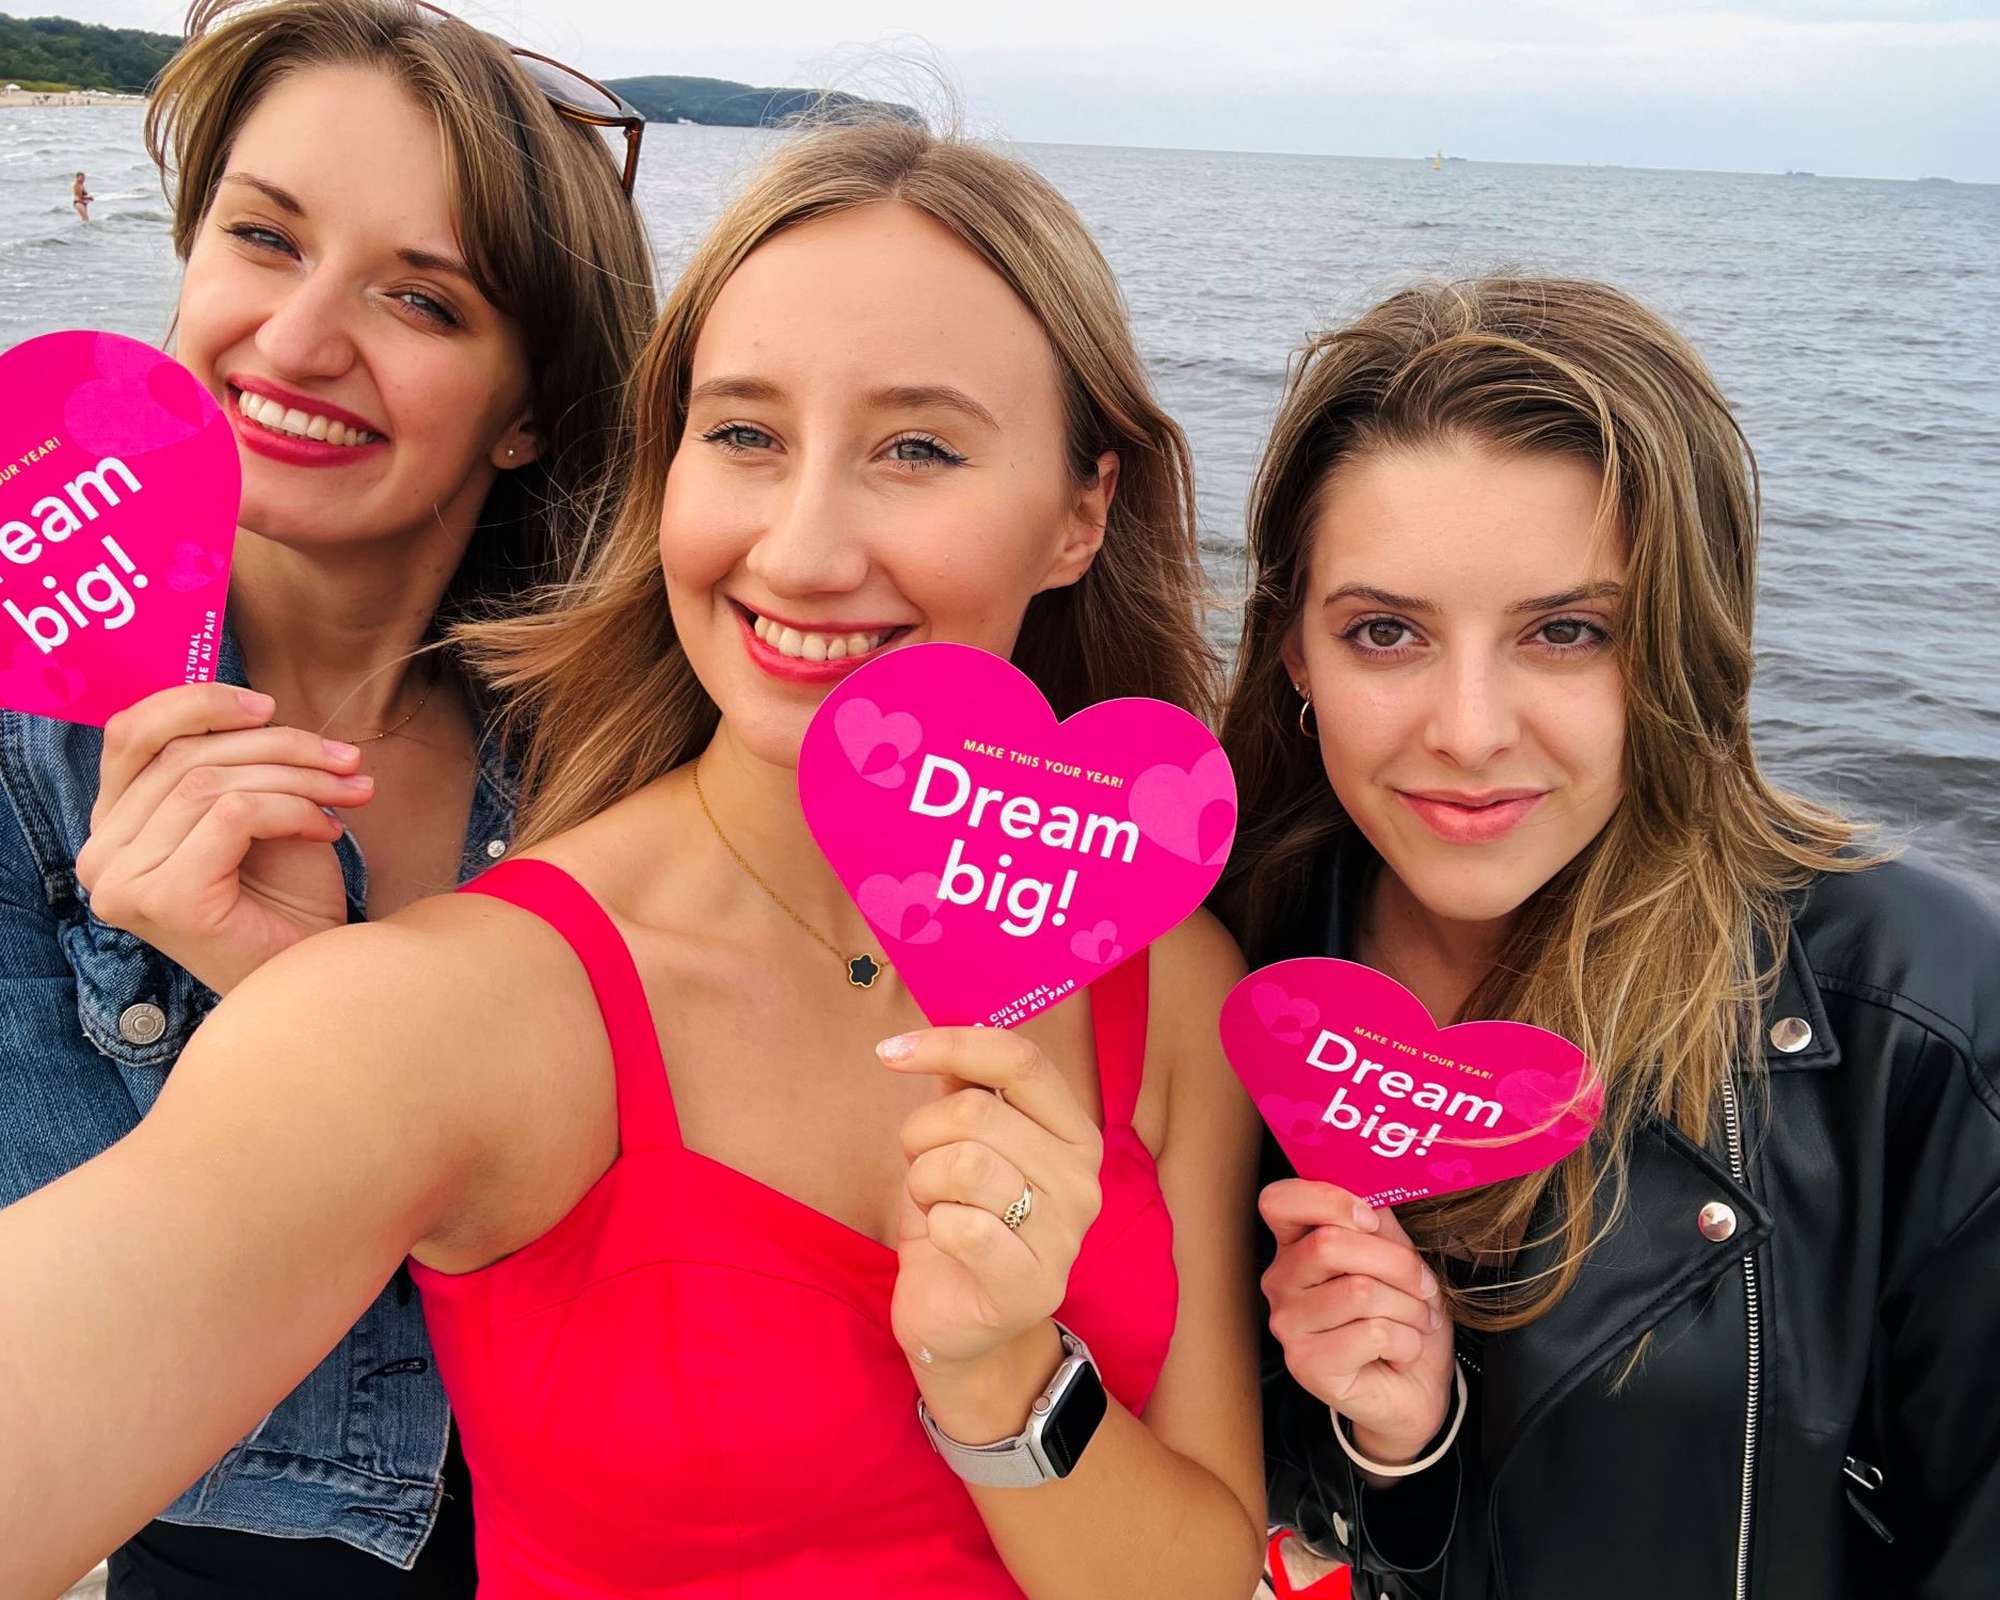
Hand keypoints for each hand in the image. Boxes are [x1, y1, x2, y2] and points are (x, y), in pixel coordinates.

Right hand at [76, 684, 371, 993]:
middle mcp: (102, 854)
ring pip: (212, 783)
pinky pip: (235, 814)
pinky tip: (328, 832)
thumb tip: (257, 704)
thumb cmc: (285, 898)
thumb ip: (231, 762)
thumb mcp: (253, 812)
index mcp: (113, 826)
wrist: (314, 976)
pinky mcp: (164, 899)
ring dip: (299, 778)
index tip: (268, 705)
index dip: (198, 704)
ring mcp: (124, 880)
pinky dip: (294, 810)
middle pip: (185, 755)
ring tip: (351, 793)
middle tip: (348, 758)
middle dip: (280, 746)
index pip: (131, 734)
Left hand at [882, 1027, 1104, 1373]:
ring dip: (923, 1182)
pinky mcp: (1032, 1285)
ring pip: (963, 1164)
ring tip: (933, 1205)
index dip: (951, 1043)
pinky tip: (945, 1243)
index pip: (1021, 1060)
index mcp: (1074, 1133)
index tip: (891, 1052)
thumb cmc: (959, 1221)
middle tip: (921, 1168)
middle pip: (977, 1111)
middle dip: (921, 1135)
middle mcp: (1083, 1180)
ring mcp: (1065, 1236)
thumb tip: (947, 1025)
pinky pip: (960, 1226)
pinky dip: (933, 1226)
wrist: (959, 1324)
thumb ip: (965, 1087)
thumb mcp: (960, 1143)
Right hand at [1260, 1179, 1454, 1466]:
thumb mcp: (1396, 1257)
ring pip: (1360, 1291)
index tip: (1371, 1220)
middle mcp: (1280, 1282)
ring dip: (1409, 1308)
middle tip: (1422, 1286)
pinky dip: (1407, 1341)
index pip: (1279, 1200)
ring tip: (1415, 1322)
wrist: (1414, 1389)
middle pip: (1331, 1244)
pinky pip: (1373, 1333)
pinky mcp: (1307, 1365)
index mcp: (1295, 1245)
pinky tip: (1401, 1353)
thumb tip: (1373, 1191)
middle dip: (1397, 1264)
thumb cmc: (1401, 1316)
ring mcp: (1288, 1325)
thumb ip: (1378, 1223)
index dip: (1329, 1200)